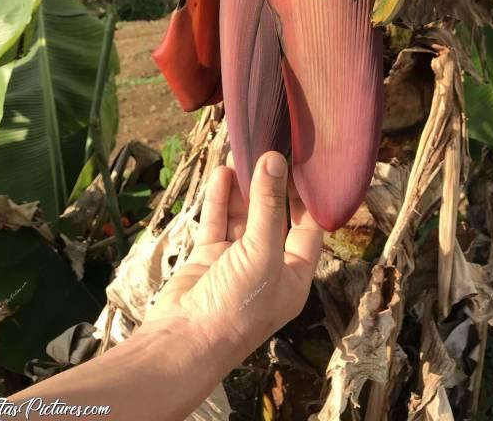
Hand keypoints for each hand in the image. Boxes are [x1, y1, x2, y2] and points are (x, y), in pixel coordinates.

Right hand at [140, 151, 322, 359]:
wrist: (185, 340)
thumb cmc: (238, 304)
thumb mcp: (262, 251)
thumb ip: (268, 205)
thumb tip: (274, 161)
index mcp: (293, 275)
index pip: (308, 229)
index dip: (306, 199)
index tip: (302, 167)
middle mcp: (268, 267)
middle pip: (272, 218)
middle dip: (269, 187)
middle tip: (269, 151)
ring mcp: (236, 262)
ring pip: (243, 216)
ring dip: (243, 188)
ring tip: (243, 153)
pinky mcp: (208, 258)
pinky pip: (217, 222)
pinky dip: (220, 199)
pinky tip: (222, 173)